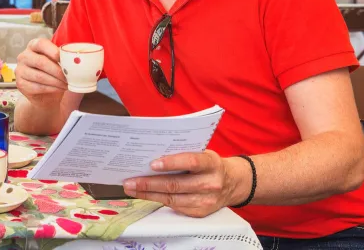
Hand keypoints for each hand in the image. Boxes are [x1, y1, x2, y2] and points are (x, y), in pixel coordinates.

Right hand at [16, 38, 67, 107]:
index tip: (63, 58)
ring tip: (67, 84)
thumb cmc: (52, 73)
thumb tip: (75, 59)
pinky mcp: (20, 84)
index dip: (52, 51)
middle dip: (57, 70)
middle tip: (69, 77)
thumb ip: (62, 58)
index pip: (40, 44)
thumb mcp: (57, 62)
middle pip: (41, 62)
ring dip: (56, 81)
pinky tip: (60, 88)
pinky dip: (52, 88)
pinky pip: (38, 87)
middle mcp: (23, 56)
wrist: (44, 94)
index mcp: (33, 46)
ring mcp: (20, 70)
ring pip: (40, 76)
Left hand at [122, 151, 250, 217]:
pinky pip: (175, 207)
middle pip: (176, 185)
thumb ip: (184, 152)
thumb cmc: (210, 164)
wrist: (233, 183)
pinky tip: (145, 194)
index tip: (152, 164)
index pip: (191, 162)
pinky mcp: (200, 212)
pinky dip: (157, 200)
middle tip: (130, 180)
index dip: (171, 163)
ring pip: (172, 199)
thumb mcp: (203, 152)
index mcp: (212, 163)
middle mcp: (211, 183)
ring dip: (148, 194)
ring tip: (131, 188)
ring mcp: (206, 200)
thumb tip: (152, 152)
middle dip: (149, 183)